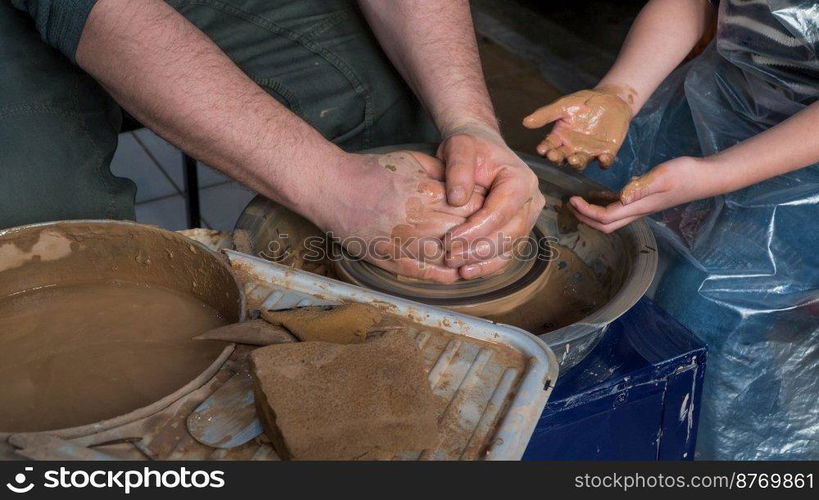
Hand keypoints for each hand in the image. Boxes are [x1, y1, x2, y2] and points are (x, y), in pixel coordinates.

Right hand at [311, 151, 484, 282]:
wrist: (333, 188)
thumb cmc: (372, 172)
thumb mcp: (411, 160)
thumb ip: (440, 171)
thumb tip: (466, 183)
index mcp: (426, 193)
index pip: (470, 206)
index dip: (483, 211)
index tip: (489, 213)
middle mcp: (417, 219)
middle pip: (462, 232)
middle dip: (478, 236)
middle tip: (488, 238)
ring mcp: (402, 241)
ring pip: (445, 255)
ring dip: (463, 259)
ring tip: (474, 259)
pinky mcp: (388, 257)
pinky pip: (420, 271)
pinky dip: (440, 275)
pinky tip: (453, 275)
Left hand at [437, 123, 545, 278]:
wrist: (477, 148)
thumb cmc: (469, 146)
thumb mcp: (459, 146)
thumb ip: (458, 168)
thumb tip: (457, 199)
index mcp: (521, 180)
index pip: (501, 211)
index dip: (476, 229)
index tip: (450, 240)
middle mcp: (531, 201)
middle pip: (509, 233)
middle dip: (479, 249)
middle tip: (450, 256)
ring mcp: (526, 218)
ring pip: (510, 247)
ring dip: (483, 262)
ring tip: (458, 268)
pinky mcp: (517, 230)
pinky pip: (506, 252)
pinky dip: (488, 265)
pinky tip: (467, 271)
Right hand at [522, 86, 633, 168]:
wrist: (611, 99)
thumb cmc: (584, 102)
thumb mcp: (564, 105)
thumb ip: (546, 114)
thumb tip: (525, 122)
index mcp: (560, 137)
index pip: (549, 146)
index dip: (545, 149)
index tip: (541, 149)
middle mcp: (572, 148)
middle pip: (562, 158)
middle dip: (557, 158)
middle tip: (554, 155)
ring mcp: (589, 152)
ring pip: (580, 163)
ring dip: (576, 163)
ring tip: (573, 160)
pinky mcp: (606, 153)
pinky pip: (604, 162)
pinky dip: (604, 162)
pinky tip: (603, 158)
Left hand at [568, 156, 717, 232]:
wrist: (708, 177)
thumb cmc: (686, 174)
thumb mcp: (662, 176)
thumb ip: (641, 187)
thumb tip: (621, 198)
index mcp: (638, 206)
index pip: (605, 216)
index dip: (586, 211)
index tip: (573, 200)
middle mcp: (639, 211)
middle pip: (606, 225)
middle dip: (585, 218)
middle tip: (571, 205)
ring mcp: (643, 208)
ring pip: (613, 220)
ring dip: (594, 215)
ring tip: (580, 203)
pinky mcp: (648, 202)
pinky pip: (622, 210)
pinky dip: (606, 207)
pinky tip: (604, 196)